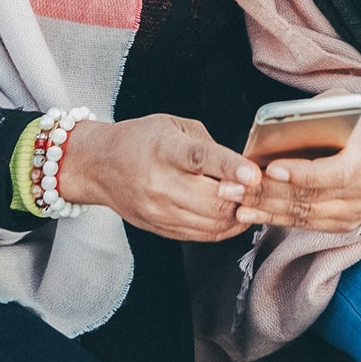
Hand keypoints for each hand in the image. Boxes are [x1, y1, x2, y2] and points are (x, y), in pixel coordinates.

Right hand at [61, 115, 259, 241]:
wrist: (98, 166)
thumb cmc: (138, 140)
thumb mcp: (172, 125)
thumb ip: (207, 144)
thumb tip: (239, 167)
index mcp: (164, 149)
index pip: (201, 160)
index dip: (231, 168)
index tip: (253, 175)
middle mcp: (159, 183)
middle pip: (213, 200)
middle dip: (244, 197)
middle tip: (261, 188)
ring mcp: (159, 211)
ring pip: (212, 223)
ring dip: (238, 214)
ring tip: (249, 201)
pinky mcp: (160, 228)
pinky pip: (202, 236)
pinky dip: (225, 228)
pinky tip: (233, 215)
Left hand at [225, 104, 360, 232]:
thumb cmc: (353, 123)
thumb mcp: (339, 104)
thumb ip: (314, 113)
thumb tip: (275, 125)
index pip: (338, 172)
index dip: (303, 173)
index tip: (271, 168)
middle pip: (312, 197)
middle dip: (267, 192)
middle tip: (233, 185)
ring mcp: (355, 211)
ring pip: (303, 214)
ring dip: (264, 208)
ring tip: (233, 198)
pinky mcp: (342, 224)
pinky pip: (303, 224)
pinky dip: (274, 218)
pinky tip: (249, 211)